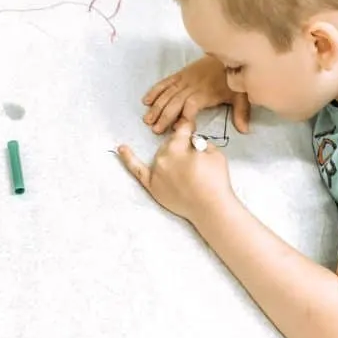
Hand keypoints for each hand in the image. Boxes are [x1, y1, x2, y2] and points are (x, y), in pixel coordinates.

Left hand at [117, 120, 233, 221]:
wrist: (211, 208)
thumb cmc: (216, 180)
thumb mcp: (215, 153)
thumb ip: (201, 142)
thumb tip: (191, 141)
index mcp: (178, 146)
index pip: (182, 130)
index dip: (189, 129)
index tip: (192, 130)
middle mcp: (163, 156)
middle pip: (170, 143)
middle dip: (182, 147)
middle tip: (195, 160)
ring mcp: (156, 171)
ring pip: (161, 155)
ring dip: (170, 157)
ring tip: (186, 171)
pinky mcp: (152, 185)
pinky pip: (136, 170)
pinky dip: (128, 158)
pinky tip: (121, 149)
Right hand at [143, 55, 249, 133]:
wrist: (227, 53)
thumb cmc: (233, 77)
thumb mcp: (241, 95)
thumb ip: (241, 113)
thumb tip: (245, 131)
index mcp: (205, 93)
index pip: (191, 106)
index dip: (184, 117)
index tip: (180, 130)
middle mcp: (192, 86)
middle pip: (175, 102)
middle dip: (165, 116)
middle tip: (156, 130)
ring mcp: (184, 79)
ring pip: (167, 93)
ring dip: (156, 107)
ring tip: (147, 120)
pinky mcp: (180, 74)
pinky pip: (165, 82)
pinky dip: (155, 90)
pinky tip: (146, 100)